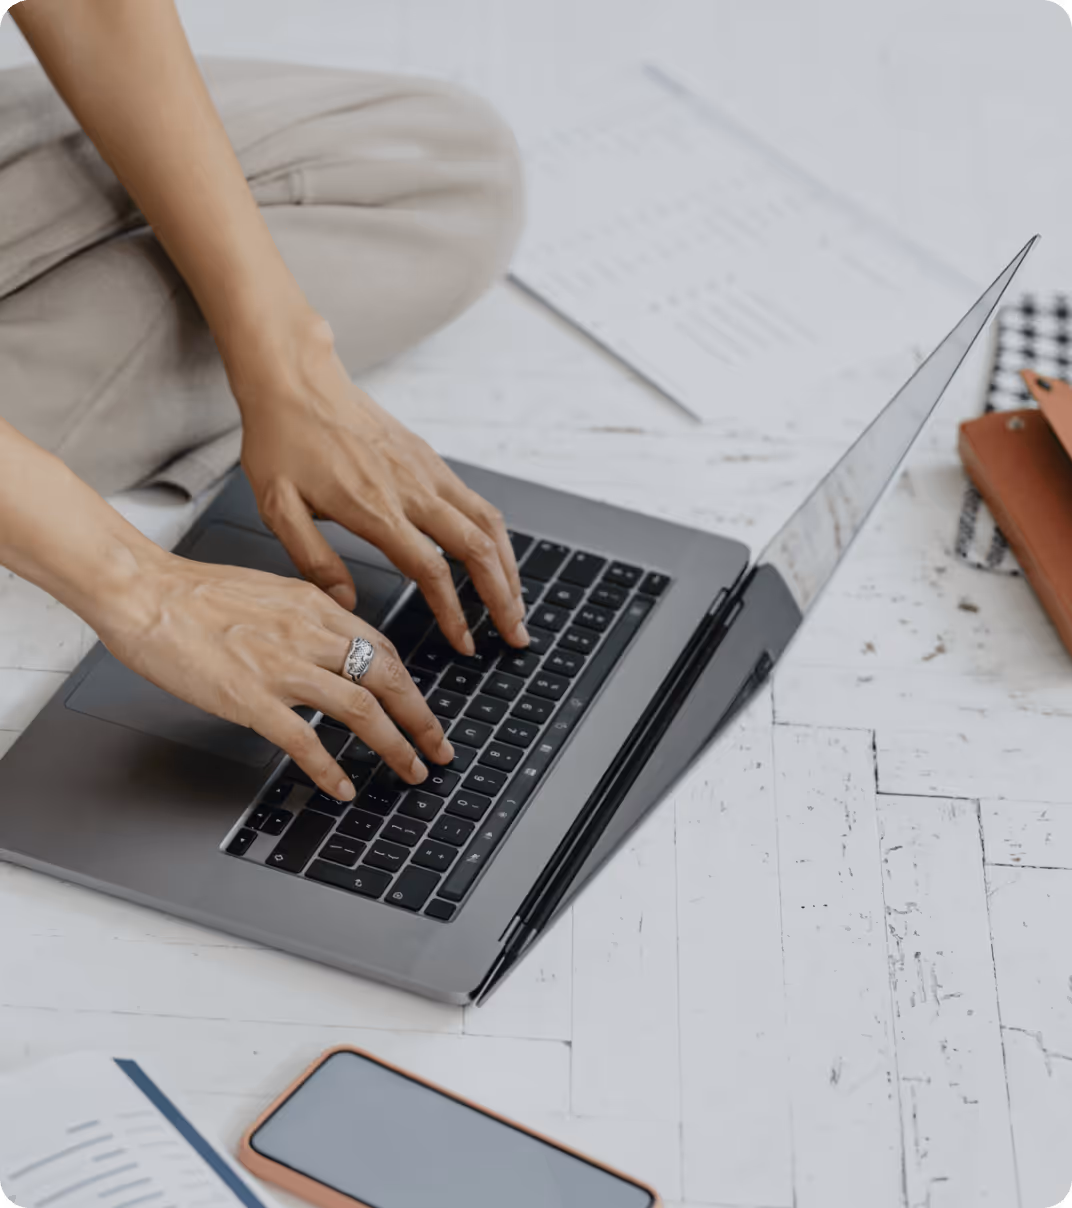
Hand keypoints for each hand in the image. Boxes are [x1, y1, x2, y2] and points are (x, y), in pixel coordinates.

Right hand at [99, 553, 452, 800]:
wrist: (143, 592)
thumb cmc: (194, 594)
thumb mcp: (270, 590)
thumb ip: (306, 617)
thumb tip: (334, 641)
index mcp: (314, 606)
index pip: (383, 647)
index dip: (410, 684)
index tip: (422, 709)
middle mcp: (308, 633)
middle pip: (387, 677)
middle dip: (422, 719)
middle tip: (439, 749)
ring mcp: (282, 666)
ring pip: (361, 707)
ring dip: (394, 744)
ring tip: (410, 770)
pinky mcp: (250, 698)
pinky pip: (304, 740)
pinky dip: (329, 768)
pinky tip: (343, 787)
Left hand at [231, 316, 527, 655]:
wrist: (294, 378)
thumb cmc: (282, 439)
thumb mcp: (277, 506)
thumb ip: (313, 560)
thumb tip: (345, 603)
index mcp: (376, 508)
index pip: (433, 570)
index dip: (454, 612)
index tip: (464, 643)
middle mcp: (412, 488)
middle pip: (478, 549)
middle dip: (503, 597)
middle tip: (514, 634)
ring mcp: (427, 471)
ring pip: (489, 524)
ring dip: (509, 567)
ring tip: (515, 603)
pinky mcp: (429, 459)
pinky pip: (477, 502)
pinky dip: (495, 537)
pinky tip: (496, 557)